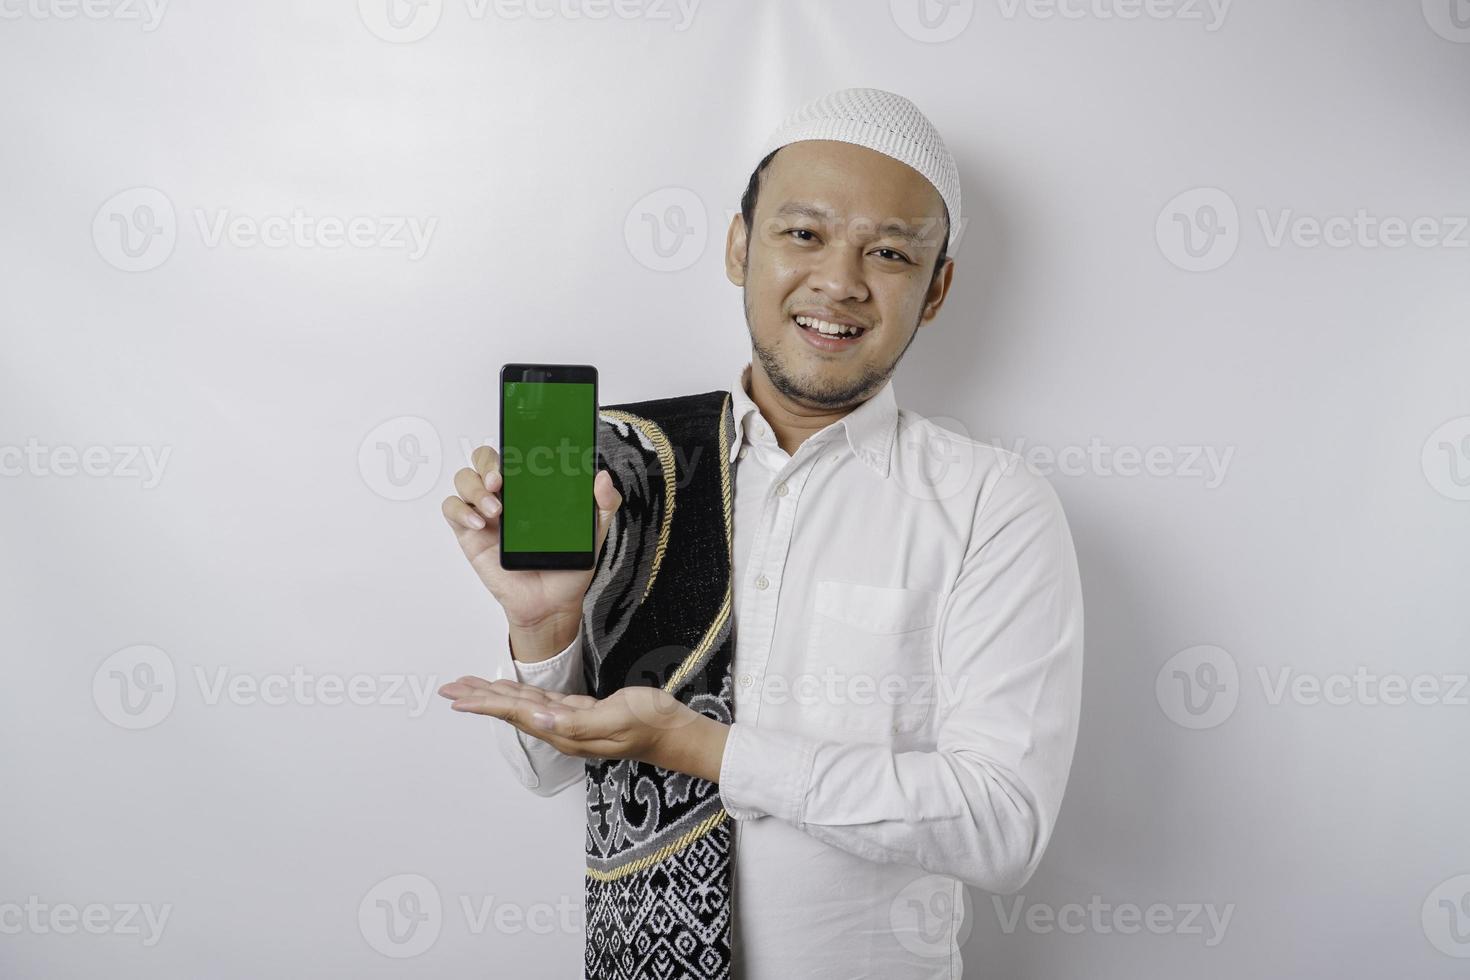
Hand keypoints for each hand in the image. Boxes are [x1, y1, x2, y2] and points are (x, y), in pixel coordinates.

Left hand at [437, 676, 728, 781]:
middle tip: (449, 688)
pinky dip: (519, 693)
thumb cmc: (652, 724)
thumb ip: (578, 721)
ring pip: (523, 705)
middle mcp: (562, 729)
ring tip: (469, 688)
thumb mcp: (618, 718)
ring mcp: (571, 722)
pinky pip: (540, 702)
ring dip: (494, 695)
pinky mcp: (581, 713)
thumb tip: (540, 720)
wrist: (677, 733)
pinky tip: (510, 691)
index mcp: (566, 731)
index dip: (486, 702)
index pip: (517, 712)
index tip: (458, 696)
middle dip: (480, 698)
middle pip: (512, 710)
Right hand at [441, 445, 621, 653]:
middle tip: (501, 481)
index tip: (518, 453)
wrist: (552, 603)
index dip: (510, 445)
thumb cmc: (568, 565)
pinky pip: (451, 509)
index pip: (514, 452)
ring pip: (464, 480)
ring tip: (495, 510)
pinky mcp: (470, 533)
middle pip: (482, 459)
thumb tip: (603, 477)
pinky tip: (481, 525)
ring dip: (475, 488)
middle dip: (487, 463)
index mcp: (531, 488)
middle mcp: (506, 494)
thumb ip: (604, 504)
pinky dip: (461, 511)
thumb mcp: (594, 532)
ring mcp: (485, 512)